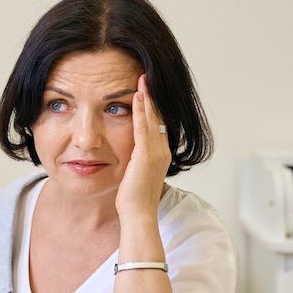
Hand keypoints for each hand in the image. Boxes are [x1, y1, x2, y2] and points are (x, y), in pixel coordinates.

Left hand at [115, 74, 171, 220]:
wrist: (139, 214)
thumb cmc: (134, 200)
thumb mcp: (136, 176)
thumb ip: (136, 162)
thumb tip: (130, 157)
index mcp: (160, 155)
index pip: (157, 125)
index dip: (153, 108)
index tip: (146, 93)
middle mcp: (162, 150)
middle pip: (158, 117)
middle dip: (152, 98)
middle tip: (147, 78)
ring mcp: (156, 152)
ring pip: (153, 118)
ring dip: (147, 98)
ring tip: (143, 80)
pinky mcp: (147, 154)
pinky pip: (144, 127)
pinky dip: (142, 110)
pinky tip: (138, 96)